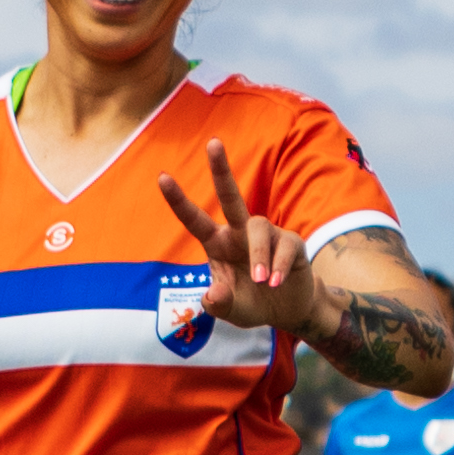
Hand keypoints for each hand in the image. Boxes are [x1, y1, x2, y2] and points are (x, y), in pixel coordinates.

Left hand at [160, 138, 315, 355]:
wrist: (288, 311)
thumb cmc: (252, 303)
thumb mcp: (230, 310)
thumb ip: (218, 305)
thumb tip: (211, 296)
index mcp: (218, 243)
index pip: (195, 220)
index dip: (179, 200)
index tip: (162, 177)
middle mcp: (240, 232)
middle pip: (230, 196)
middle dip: (221, 170)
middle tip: (213, 143)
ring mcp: (267, 235)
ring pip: (258, 228)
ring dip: (258, 255)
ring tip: (260, 281)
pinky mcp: (291, 242)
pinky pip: (283, 246)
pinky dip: (277, 265)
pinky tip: (275, 283)